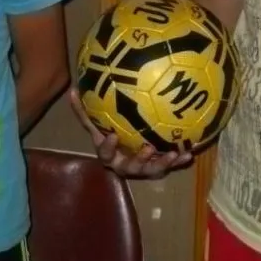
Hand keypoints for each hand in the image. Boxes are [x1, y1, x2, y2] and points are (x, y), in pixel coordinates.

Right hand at [68, 88, 191, 177]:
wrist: (125, 146)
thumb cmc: (110, 130)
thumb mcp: (97, 121)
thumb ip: (84, 111)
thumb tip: (71, 91)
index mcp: (110, 153)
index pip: (105, 153)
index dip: (108, 147)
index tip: (113, 135)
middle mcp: (124, 163)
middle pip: (130, 167)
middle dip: (139, 160)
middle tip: (148, 148)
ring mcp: (142, 168)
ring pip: (151, 169)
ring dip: (162, 163)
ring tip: (173, 153)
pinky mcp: (157, 167)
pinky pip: (169, 166)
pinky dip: (179, 160)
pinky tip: (189, 153)